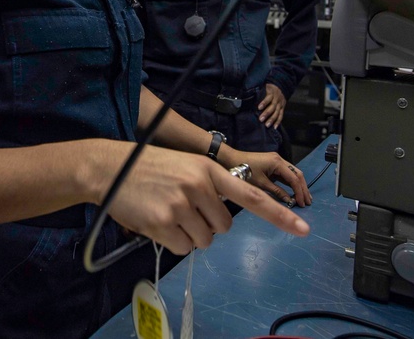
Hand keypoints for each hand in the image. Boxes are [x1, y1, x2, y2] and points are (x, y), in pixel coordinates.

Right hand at [103, 144, 308, 255]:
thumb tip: (223, 214)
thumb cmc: (148, 167)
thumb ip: (209, 185)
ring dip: (189, 233)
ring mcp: (182, 205)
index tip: (303, 228)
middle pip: (223, 227)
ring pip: (205, 240)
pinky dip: (173, 241)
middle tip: (183, 207)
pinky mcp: (164, 223)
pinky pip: (184, 248)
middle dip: (207, 224)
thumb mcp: (186, 165)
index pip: (251, 196)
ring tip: (167, 212)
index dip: (279, 215)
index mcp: (209, 169)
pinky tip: (158, 222)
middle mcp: (199, 185)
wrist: (109, 167)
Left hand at [226, 149, 311, 207]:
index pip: (294, 178)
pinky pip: (285, 174)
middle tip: (308, 202)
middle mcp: (280, 159)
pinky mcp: (272, 164)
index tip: (302, 204)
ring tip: (304, 198)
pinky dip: (291, 183)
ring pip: (293, 173)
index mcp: (277, 162)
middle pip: (297, 174)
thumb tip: (289, 201)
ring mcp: (276, 161)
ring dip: (298, 185)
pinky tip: (294, 192)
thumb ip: (276, 192)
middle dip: (303, 188)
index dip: (299, 192)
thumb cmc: (244, 172)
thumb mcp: (260, 184)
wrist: (230, 160)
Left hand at [257, 83, 286, 128]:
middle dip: (267, 113)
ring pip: (277, 112)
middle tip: (261, 119)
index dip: (264, 102)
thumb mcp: (264, 87)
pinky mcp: (282, 108)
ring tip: (267, 125)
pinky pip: (281, 116)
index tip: (259, 108)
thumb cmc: (268, 89)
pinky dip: (278, 122)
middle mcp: (277, 99)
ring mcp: (280, 104)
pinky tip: (274, 127)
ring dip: (272, 119)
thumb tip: (248, 96)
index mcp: (272, 93)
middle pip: (273, 107)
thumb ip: (259, 92)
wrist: (280, 87)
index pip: (268, 98)